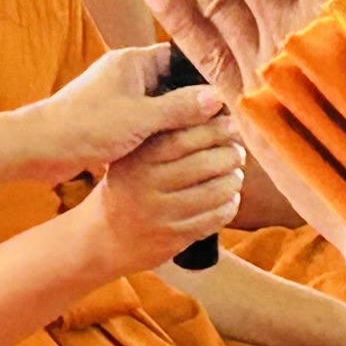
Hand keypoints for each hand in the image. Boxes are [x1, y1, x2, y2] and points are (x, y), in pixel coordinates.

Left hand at [30, 44, 233, 182]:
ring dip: (179, 121)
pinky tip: (179, 150)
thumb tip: (219, 97)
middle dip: (196, 102)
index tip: (229, 94)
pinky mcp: (112, 120)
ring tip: (209, 138)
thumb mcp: (139, 118)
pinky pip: (146, 122)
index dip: (205, 75)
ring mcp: (118, 98)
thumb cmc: (84, 127)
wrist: (38, 149)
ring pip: (161, 105)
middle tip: (225, 123)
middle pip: (173, 82)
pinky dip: (161, 134)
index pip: (180, 58)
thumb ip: (180, 108)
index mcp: (132, 62)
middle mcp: (127, 75)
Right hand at [81, 120, 245, 275]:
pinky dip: (229, 205)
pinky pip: (213, 219)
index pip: (182, 138)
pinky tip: (229, 198)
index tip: (231, 124)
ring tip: (235, 174)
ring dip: (233, 180)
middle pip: (203, 165)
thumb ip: (166, 132)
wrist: (108, 236)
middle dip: (229, 154)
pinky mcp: (173, 238)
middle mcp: (145, 187)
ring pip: (214, 193)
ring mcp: (160, 215)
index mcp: (136, 159)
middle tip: (238, 151)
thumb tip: (216, 107)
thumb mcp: (135, 155)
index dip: (213, 129)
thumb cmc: (131, 184)